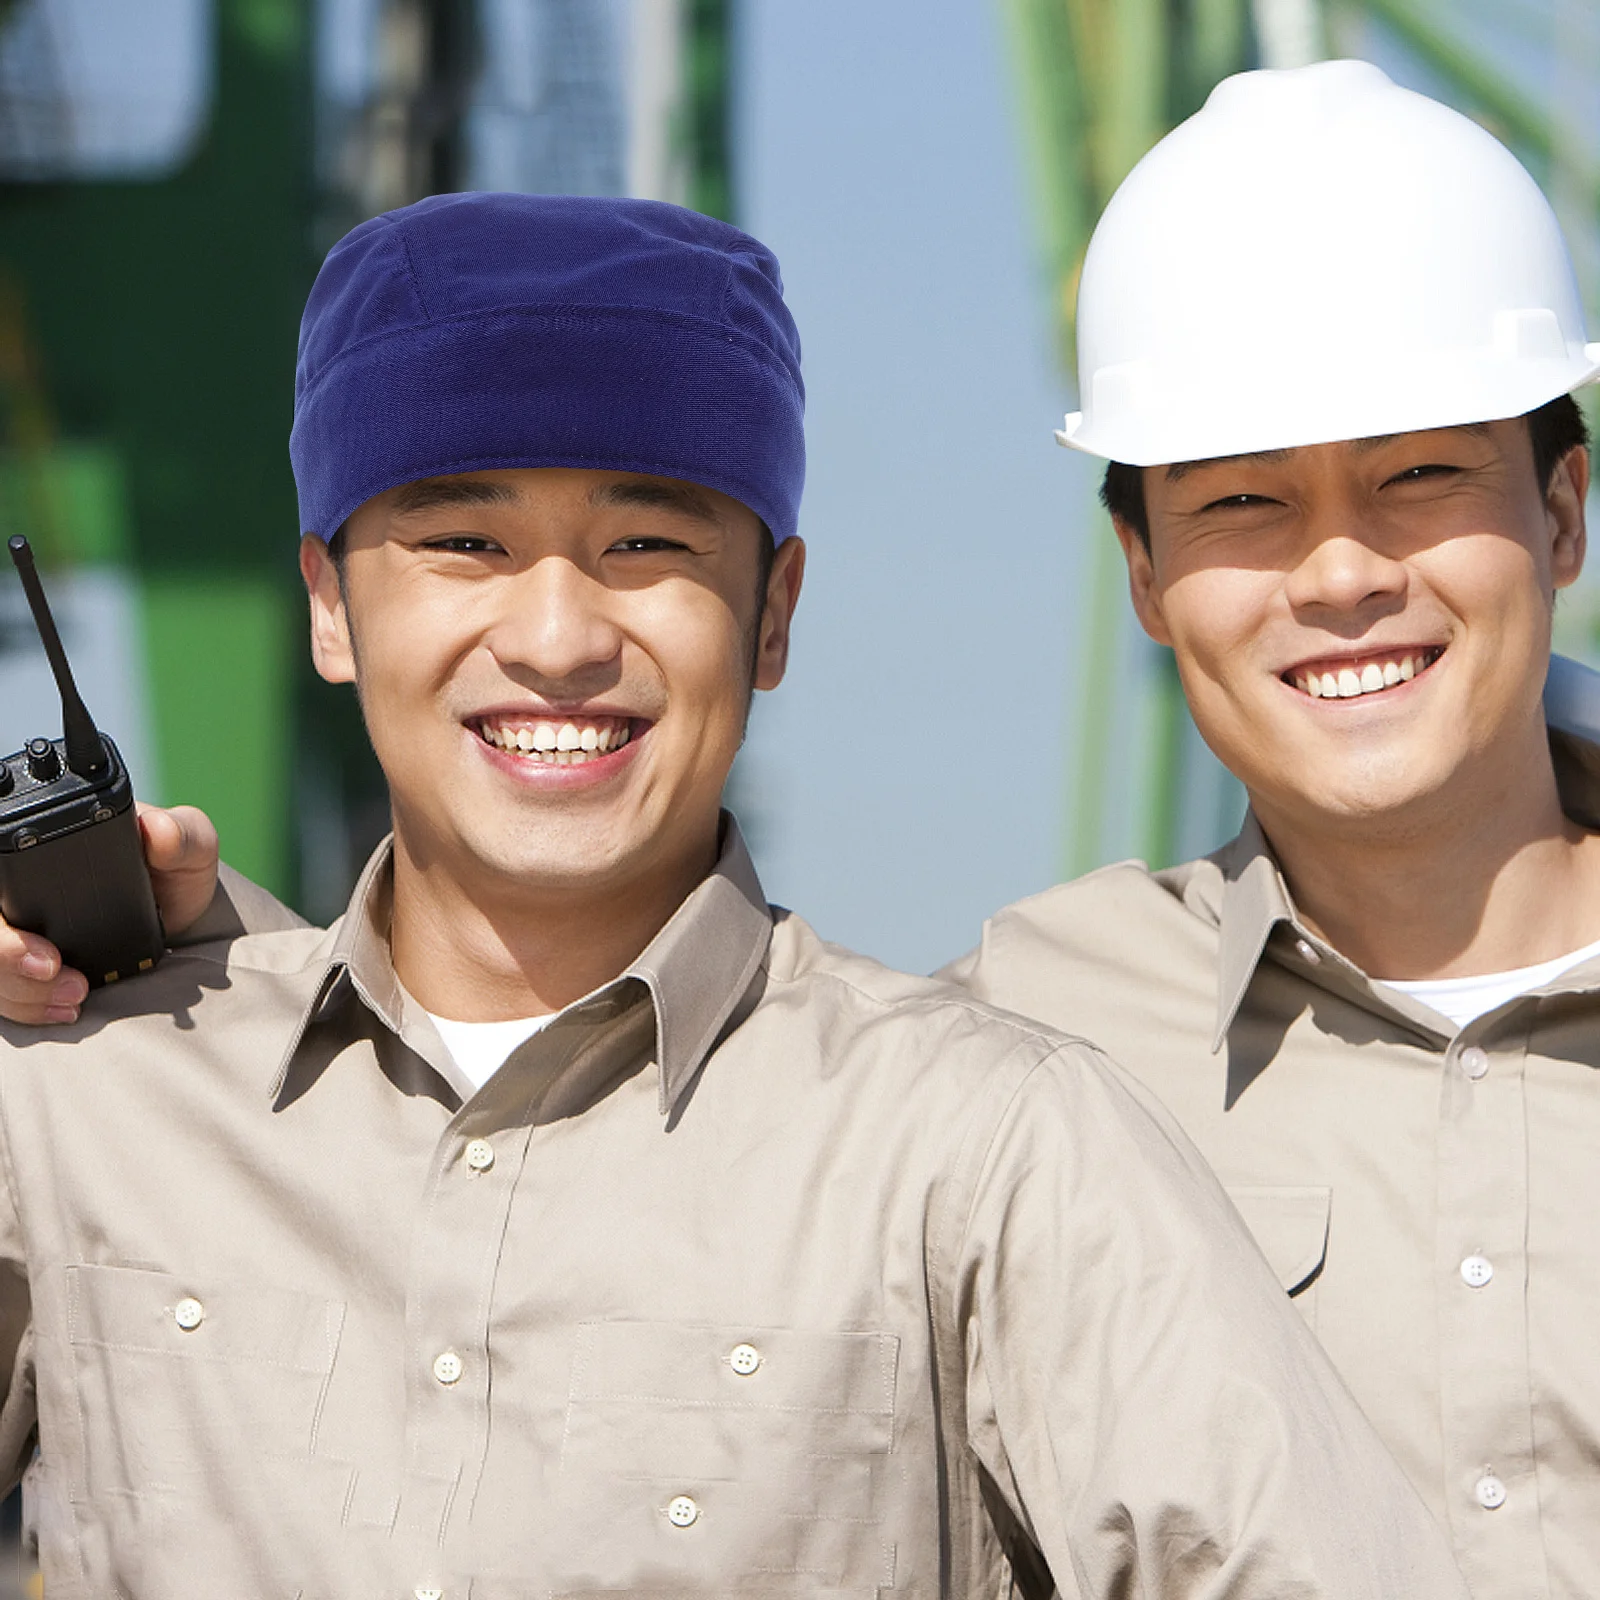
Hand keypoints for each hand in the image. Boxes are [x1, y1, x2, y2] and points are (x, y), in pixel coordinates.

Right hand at [0, 802, 219, 1024]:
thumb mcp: (190, 844)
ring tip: (73, 997)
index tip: (46, 954)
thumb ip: (182, 835)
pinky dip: (27, 1005)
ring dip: (19, 989)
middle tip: (55, 973)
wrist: (181, 918)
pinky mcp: (26, 961)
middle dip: (7, 960)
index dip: (7, 924)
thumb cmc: (176, 869)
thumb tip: (158, 831)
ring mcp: (21, 926)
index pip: (2, 875)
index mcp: (44, 848)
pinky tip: (61, 1010)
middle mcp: (19, 888)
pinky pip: (3, 990)